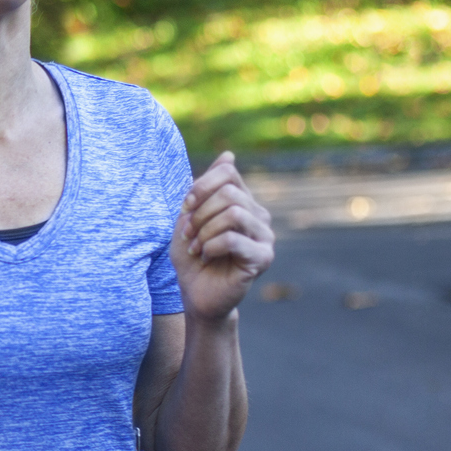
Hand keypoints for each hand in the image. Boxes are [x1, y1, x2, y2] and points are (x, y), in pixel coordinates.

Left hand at [171, 152, 274, 321]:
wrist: (197, 296)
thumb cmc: (192, 258)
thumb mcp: (189, 219)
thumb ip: (205, 189)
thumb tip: (228, 155)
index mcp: (243, 202)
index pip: (228, 173)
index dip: (201, 186)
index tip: (185, 208)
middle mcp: (258, 215)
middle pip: (229, 193)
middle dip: (200, 213)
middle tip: (188, 234)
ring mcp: (265, 236)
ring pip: (233, 213)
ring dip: (204, 231)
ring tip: (196, 247)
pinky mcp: (263, 257)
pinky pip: (233, 239)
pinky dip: (211, 246)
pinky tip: (206, 257)